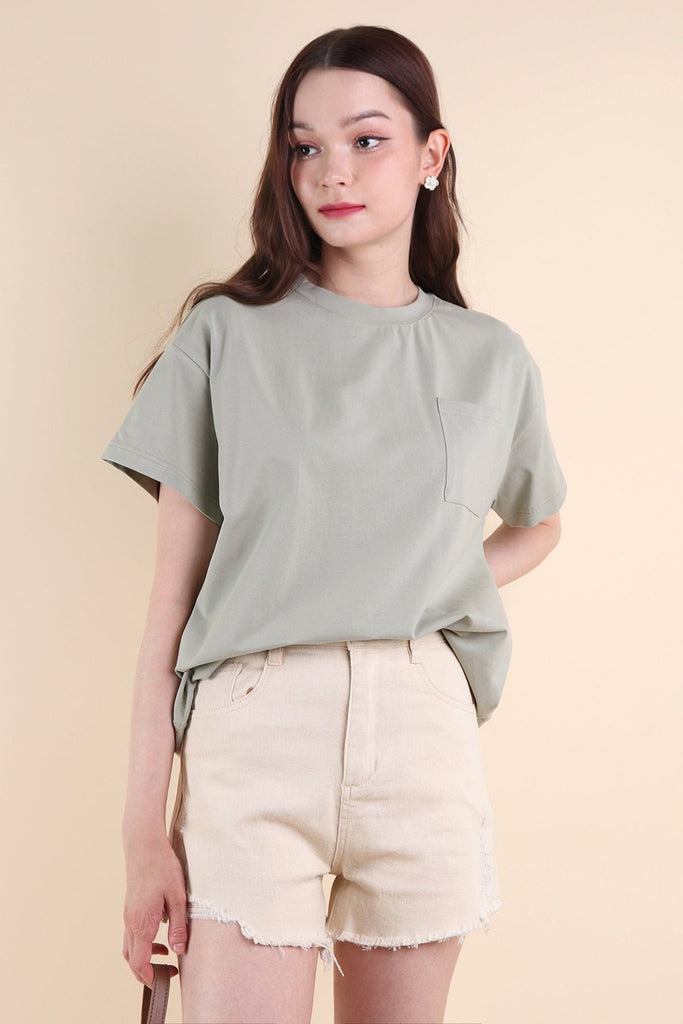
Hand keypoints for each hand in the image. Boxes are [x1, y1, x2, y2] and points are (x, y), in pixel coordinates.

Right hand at [122, 836, 187, 987]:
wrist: (144, 845)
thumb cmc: (162, 867)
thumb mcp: (177, 897)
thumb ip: (179, 925)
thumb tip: (179, 950)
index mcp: (142, 923)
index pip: (139, 962)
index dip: (150, 976)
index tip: (164, 978)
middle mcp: (131, 922)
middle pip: (131, 959)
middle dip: (146, 972)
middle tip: (167, 972)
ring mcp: (128, 915)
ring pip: (129, 948)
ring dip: (143, 957)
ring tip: (165, 954)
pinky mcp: (130, 908)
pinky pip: (131, 934)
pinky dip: (142, 943)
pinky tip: (159, 933)